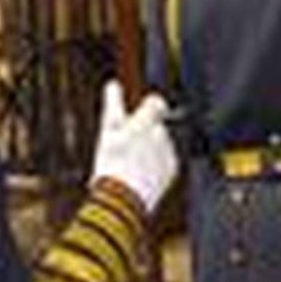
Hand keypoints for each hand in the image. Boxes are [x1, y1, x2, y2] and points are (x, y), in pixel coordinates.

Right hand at [93, 86, 179, 213]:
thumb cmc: (113, 162)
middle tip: (127, 146)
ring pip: (161, 143)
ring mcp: (169, 151)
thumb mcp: (108, 130)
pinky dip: (157, 164)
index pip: (156, 102)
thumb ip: (113, 104)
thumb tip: (113, 84)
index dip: (148, 106)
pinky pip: (166, 160)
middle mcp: (162, 133)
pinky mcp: (172, 169)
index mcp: (147, 121)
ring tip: (132, 163)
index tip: (139, 115)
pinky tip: (141, 173)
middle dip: (146, 132)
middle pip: (157, 125)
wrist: (124, 197)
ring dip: (151, 148)